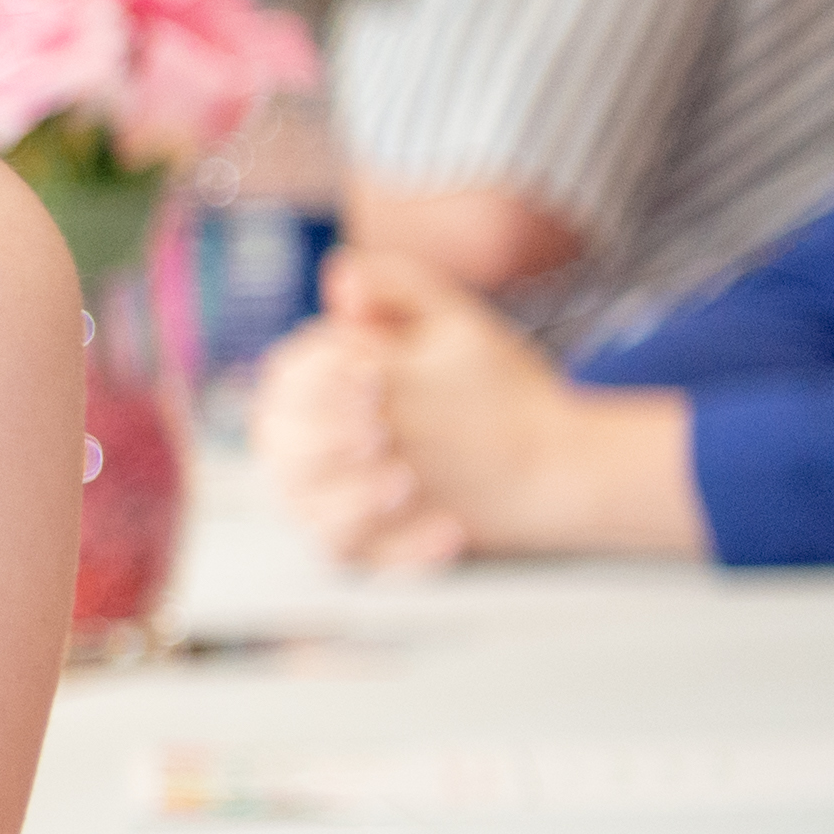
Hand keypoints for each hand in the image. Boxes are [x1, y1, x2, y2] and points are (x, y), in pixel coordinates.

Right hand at [252, 297, 470, 569]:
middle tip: (379, 429)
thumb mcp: (451, 321)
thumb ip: (396, 287)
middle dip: (324, 440)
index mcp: (322, 385)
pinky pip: (364, 558)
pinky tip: (450, 529)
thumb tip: (340, 275)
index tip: (371, 372)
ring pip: (309, 510)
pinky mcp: (371, 548)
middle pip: (283, 448)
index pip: (288, 380)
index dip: (319, 379)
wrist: (550, 459)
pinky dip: (402, 548)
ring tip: (406, 481)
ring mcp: (338, 502)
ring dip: (350, 499)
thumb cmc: (491, 387)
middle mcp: (313, 447)